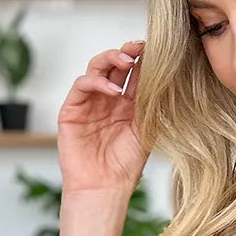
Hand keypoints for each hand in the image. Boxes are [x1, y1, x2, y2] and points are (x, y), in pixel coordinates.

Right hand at [57, 39, 149, 197]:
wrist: (105, 188)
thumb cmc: (125, 166)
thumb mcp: (145, 131)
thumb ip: (149, 105)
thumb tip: (164, 76)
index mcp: (127, 105)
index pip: (134, 75)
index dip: (143, 61)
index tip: (157, 50)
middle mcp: (107, 100)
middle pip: (114, 65)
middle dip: (127, 52)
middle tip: (139, 46)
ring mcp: (89, 103)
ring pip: (96, 68)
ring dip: (111, 59)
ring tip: (127, 60)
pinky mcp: (72, 110)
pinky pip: (82, 86)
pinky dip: (97, 82)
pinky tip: (112, 90)